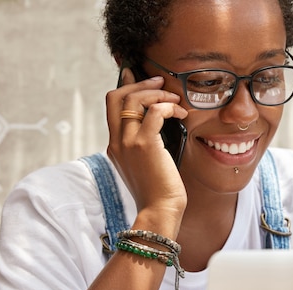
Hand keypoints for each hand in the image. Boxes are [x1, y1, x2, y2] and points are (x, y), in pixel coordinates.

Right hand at [105, 68, 188, 235]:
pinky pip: (154, 112)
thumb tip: (159, 123)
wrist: (159, 211)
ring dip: (157, 93)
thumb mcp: (146, 164)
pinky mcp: (145, 145)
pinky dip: (168, 106)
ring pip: (133, 100)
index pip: (113, 106)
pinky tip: (180, 114)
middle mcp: (117, 141)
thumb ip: (146, 144)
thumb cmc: (159, 191)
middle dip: (140, 83)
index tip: (138, 75)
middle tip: (161, 82)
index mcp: (115, 145)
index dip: (126, 86)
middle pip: (117, 96)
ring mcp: (128, 142)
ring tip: (175, 100)